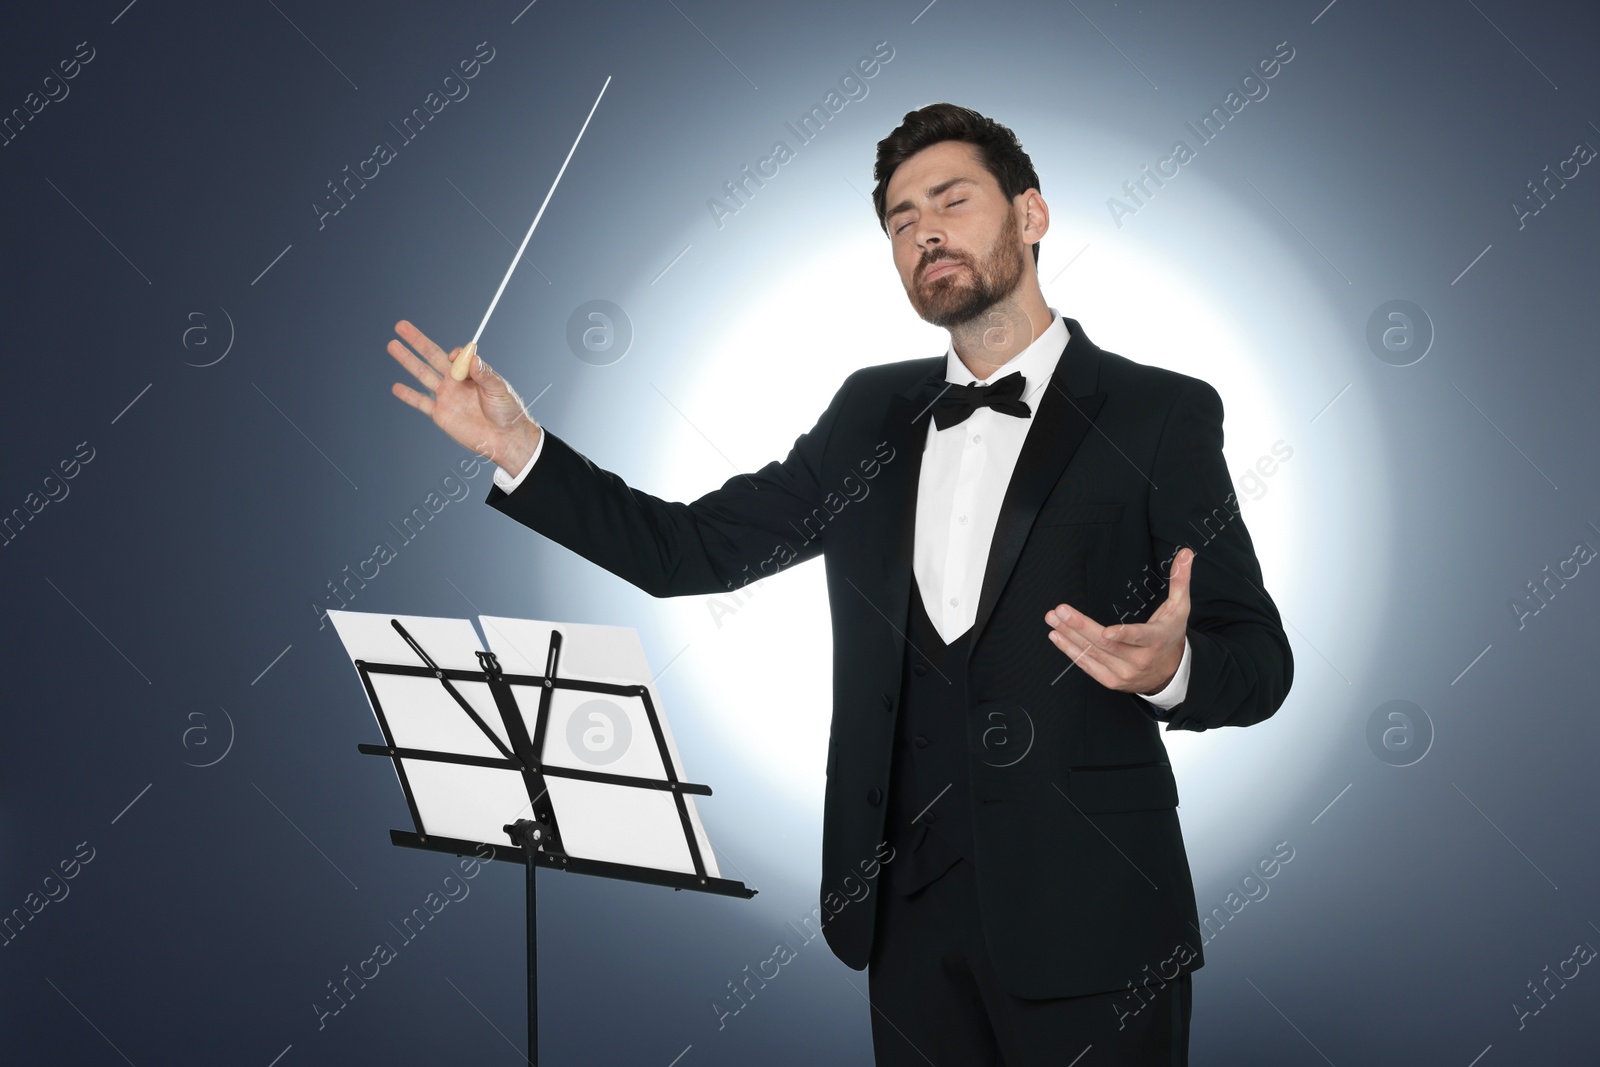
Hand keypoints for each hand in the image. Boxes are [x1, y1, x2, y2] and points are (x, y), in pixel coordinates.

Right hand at [387, 320, 540, 471]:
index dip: (453, 354)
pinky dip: (408, 395)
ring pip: (422, 374)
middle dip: (417, 341)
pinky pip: (421, 402)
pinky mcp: (440, 414)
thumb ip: (485, 373)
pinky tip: (397, 387)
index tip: (453, 356)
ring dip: (407, 360)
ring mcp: (446, 396)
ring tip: (393, 345)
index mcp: (471, 373)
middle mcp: (456, 381)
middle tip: (401, 326)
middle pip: (432, 357)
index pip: (455, 356)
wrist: (505, 439)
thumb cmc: (508, 412)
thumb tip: (472, 357)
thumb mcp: (500, 389)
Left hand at [1044, 547, 1193, 695]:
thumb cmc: (1170, 635)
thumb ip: (1180, 580)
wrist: (1171, 672)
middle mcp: (1139, 659)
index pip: (1139, 637)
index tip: (1105, 631)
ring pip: (1093, 654)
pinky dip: (1071, 652)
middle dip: (1079, 626)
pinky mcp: (1111, 680)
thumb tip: (1186, 553)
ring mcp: (1124, 672)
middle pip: (1106, 644)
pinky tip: (1057, 638)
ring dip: (1069, 636)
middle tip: (1060, 611)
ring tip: (1053, 620)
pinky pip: (1088, 666)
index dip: (1123, 635)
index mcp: (1156, 640)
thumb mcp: (1180, 608)